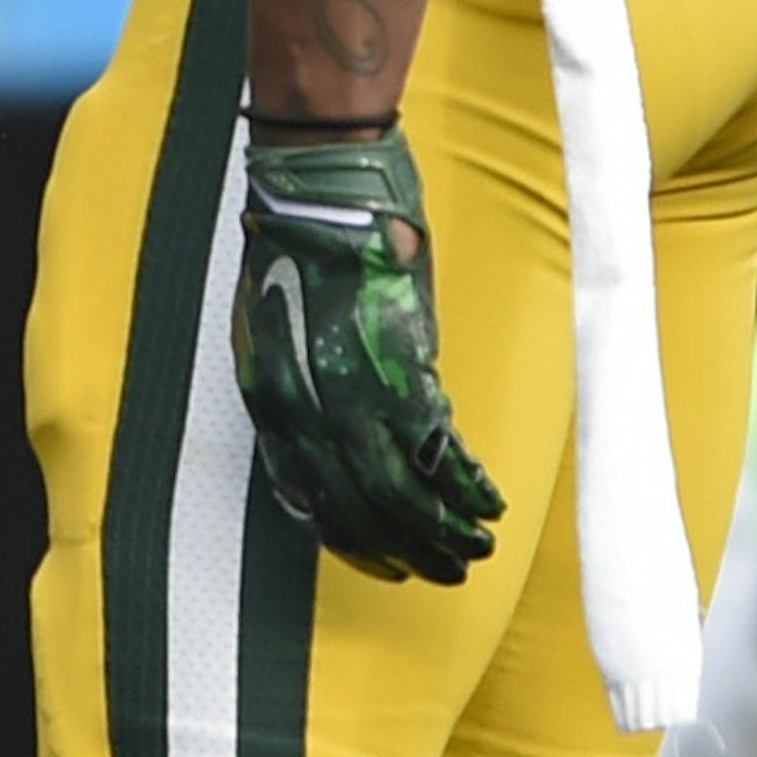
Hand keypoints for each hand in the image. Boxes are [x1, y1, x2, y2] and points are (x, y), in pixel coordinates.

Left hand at [232, 122, 501, 585]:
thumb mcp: (276, 329)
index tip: (384, 563)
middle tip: (445, 570)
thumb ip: (300, 389)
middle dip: (407, 549)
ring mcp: (351, 394)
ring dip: (444, 530)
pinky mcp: (399, 371)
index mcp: (269, 400)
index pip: (307, 499)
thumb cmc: (299, 245)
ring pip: (401, 495)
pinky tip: (487, 500)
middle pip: (359, 509)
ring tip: (475, 544)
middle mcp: (304, 411)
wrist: (320, 186)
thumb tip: (333, 441)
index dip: (351, 540)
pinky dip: (465, 485)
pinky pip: (437, 451)